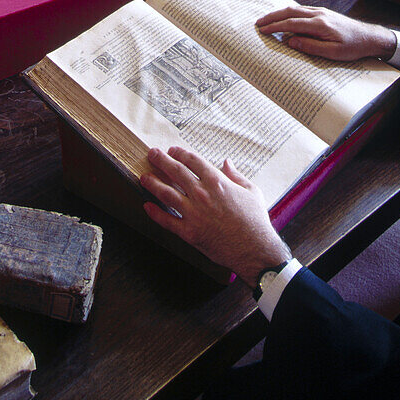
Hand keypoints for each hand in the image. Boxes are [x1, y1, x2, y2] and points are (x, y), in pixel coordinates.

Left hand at [141, 146, 289, 287]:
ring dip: (153, 183)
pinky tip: (147, 206)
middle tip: (152, 154)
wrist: (255, 249)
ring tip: (144, 177)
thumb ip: (237, 175)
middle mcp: (202, 194)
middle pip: (176, 172)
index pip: (193, 161)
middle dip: (161, 160)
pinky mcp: (189, 232)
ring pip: (167, 193)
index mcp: (217, 182)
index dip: (180, 153)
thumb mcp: (252, 191)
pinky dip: (155, 213)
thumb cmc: (255, 220)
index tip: (172, 150)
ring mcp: (194, 213)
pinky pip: (167, 221)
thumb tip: (227, 162)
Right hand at [256, 6, 396, 61]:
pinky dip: (289, 12)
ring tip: (267, 20)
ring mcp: (321, 11)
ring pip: (295, 9)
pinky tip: (285, 16)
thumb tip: (290, 42)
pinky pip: (302, 9)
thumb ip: (311, 46)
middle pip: (290, 12)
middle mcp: (319, 14)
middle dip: (272, 17)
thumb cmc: (353, 47)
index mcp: (320, 25)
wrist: (369, 37)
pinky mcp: (323, 12)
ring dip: (279, 13)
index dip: (275, 27)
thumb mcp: (333, 53)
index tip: (263, 30)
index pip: (291, 24)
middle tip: (258, 23)